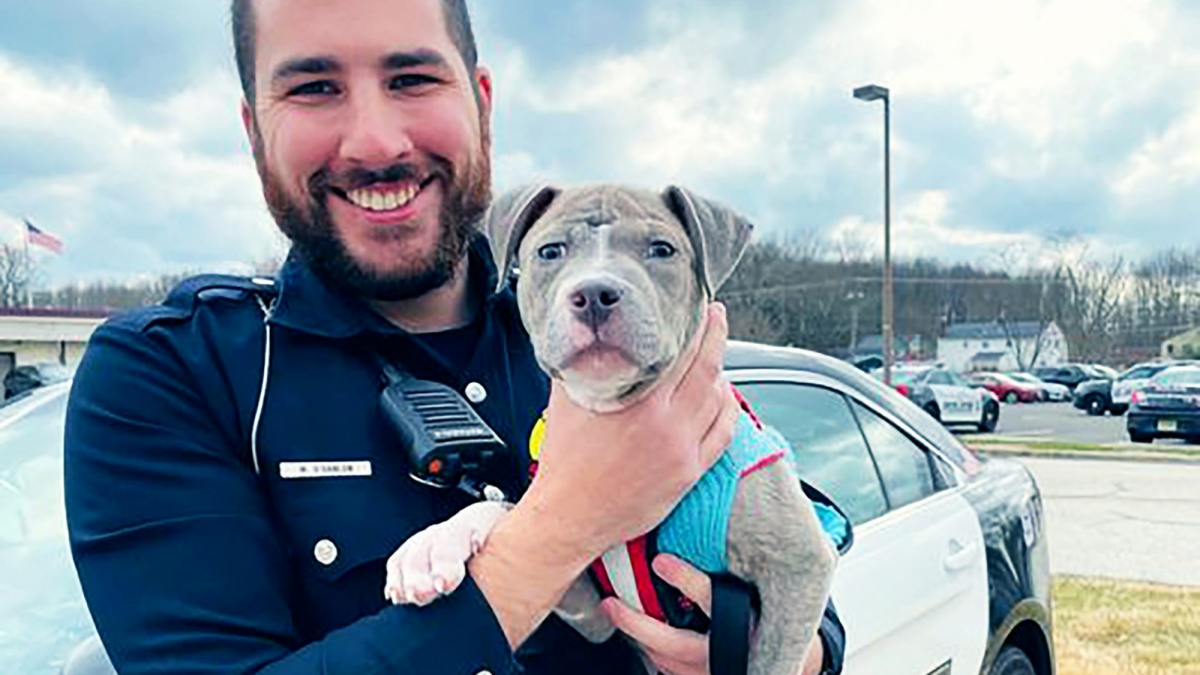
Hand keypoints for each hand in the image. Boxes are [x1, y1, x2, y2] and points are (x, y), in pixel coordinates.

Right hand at [531, 304, 737, 556]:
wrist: (569, 516)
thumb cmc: (565, 461)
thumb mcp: (567, 400)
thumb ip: (582, 363)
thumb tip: (587, 334)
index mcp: (639, 404)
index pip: (680, 351)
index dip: (694, 324)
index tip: (696, 306)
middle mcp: (667, 426)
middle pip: (708, 369)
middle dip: (715, 336)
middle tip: (715, 316)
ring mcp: (682, 450)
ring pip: (719, 400)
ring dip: (721, 372)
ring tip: (714, 355)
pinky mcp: (689, 473)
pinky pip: (723, 434)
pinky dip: (727, 409)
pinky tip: (723, 397)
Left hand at [602, 555, 824, 674]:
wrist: (789, 654)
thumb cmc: (774, 607)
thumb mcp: (770, 578)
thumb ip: (746, 550)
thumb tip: (730, 490)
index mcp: (749, 621)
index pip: (713, 600)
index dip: (686, 581)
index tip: (660, 562)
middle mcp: (730, 650)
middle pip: (678, 645)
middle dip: (640, 625)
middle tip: (613, 605)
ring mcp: (712, 670)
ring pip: (667, 659)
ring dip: (639, 636)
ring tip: (614, 610)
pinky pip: (666, 668)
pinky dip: (649, 648)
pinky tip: (634, 629)